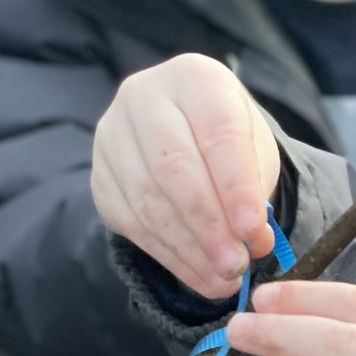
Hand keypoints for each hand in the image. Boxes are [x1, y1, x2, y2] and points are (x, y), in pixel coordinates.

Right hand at [92, 54, 279, 296]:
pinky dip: (169, 256)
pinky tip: (199, 275)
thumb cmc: (227, 142)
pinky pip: (131, 223)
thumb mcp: (254, 152)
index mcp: (194, 77)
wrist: (185, 135)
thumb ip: (255, 191)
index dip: (235, 184)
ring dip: (190, 248)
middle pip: (174, 168)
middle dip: (209, 225)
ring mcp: (112, 135)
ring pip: (148, 200)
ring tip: (224, 277)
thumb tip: (253, 241)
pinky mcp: (100, 176)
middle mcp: (143, 96)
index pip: (217, 132)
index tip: (253, 228)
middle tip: (237, 264)